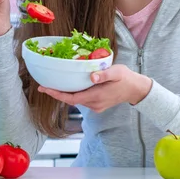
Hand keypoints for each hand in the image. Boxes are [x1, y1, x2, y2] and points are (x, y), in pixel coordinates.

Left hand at [38, 64, 152, 112]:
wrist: (136, 89)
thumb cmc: (126, 78)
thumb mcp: (117, 72)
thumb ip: (104, 74)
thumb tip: (92, 77)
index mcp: (97, 96)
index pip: (72, 98)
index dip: (58, 94)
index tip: (45, 89)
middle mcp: (94, 104)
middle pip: (71, 100)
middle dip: (57, 93)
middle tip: (43, 86)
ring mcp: (95, 106)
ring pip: (75, 100)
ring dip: (64, 94)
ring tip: (52, 84)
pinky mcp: (97, 105)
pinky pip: (81, 100)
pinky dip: (72, 94)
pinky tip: (68, 86)